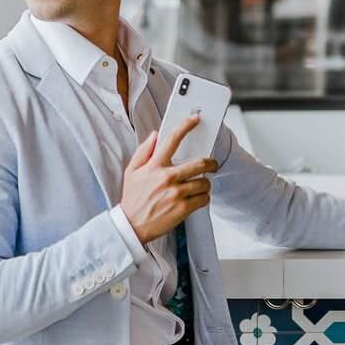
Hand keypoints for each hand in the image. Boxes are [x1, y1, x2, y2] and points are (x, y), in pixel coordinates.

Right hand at [120, 113, 217, 243]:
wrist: (132, 225)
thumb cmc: (133, 198)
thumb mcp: (132, 171)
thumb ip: (143, 151)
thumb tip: (155, 135)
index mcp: (154, 166)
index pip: (172, 139)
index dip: (185, 126)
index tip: (194, 119)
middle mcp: (167, 177)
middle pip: (200, 163)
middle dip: (211, 163)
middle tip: (213, 165)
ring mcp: (176, 193)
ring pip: (204, 183)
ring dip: (206, 184)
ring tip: (200, 186)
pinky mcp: (182, 208)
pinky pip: (204, 199)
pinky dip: (204, 198)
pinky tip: (197, 198)